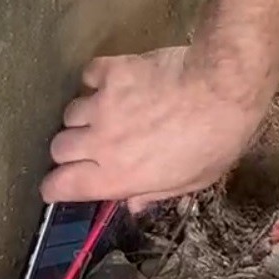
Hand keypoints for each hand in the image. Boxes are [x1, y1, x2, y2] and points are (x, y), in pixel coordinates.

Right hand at [40, 45, 273, 212]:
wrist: (223, 86)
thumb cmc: (215, 139)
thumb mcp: (191, 181)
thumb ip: (154, 194)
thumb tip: (132, 205)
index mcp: (116, 175)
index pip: (60, 185)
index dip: (54, 187)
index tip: (59, 186)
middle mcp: (99, 142)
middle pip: (58, 148)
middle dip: (69, 150)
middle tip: (90, 147)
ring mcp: (102, 105)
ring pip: (70, 113)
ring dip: (84, 117)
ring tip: (105, 113)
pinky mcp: (111, 73)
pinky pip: (88, 76)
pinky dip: (96, 80)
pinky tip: (112, 82)